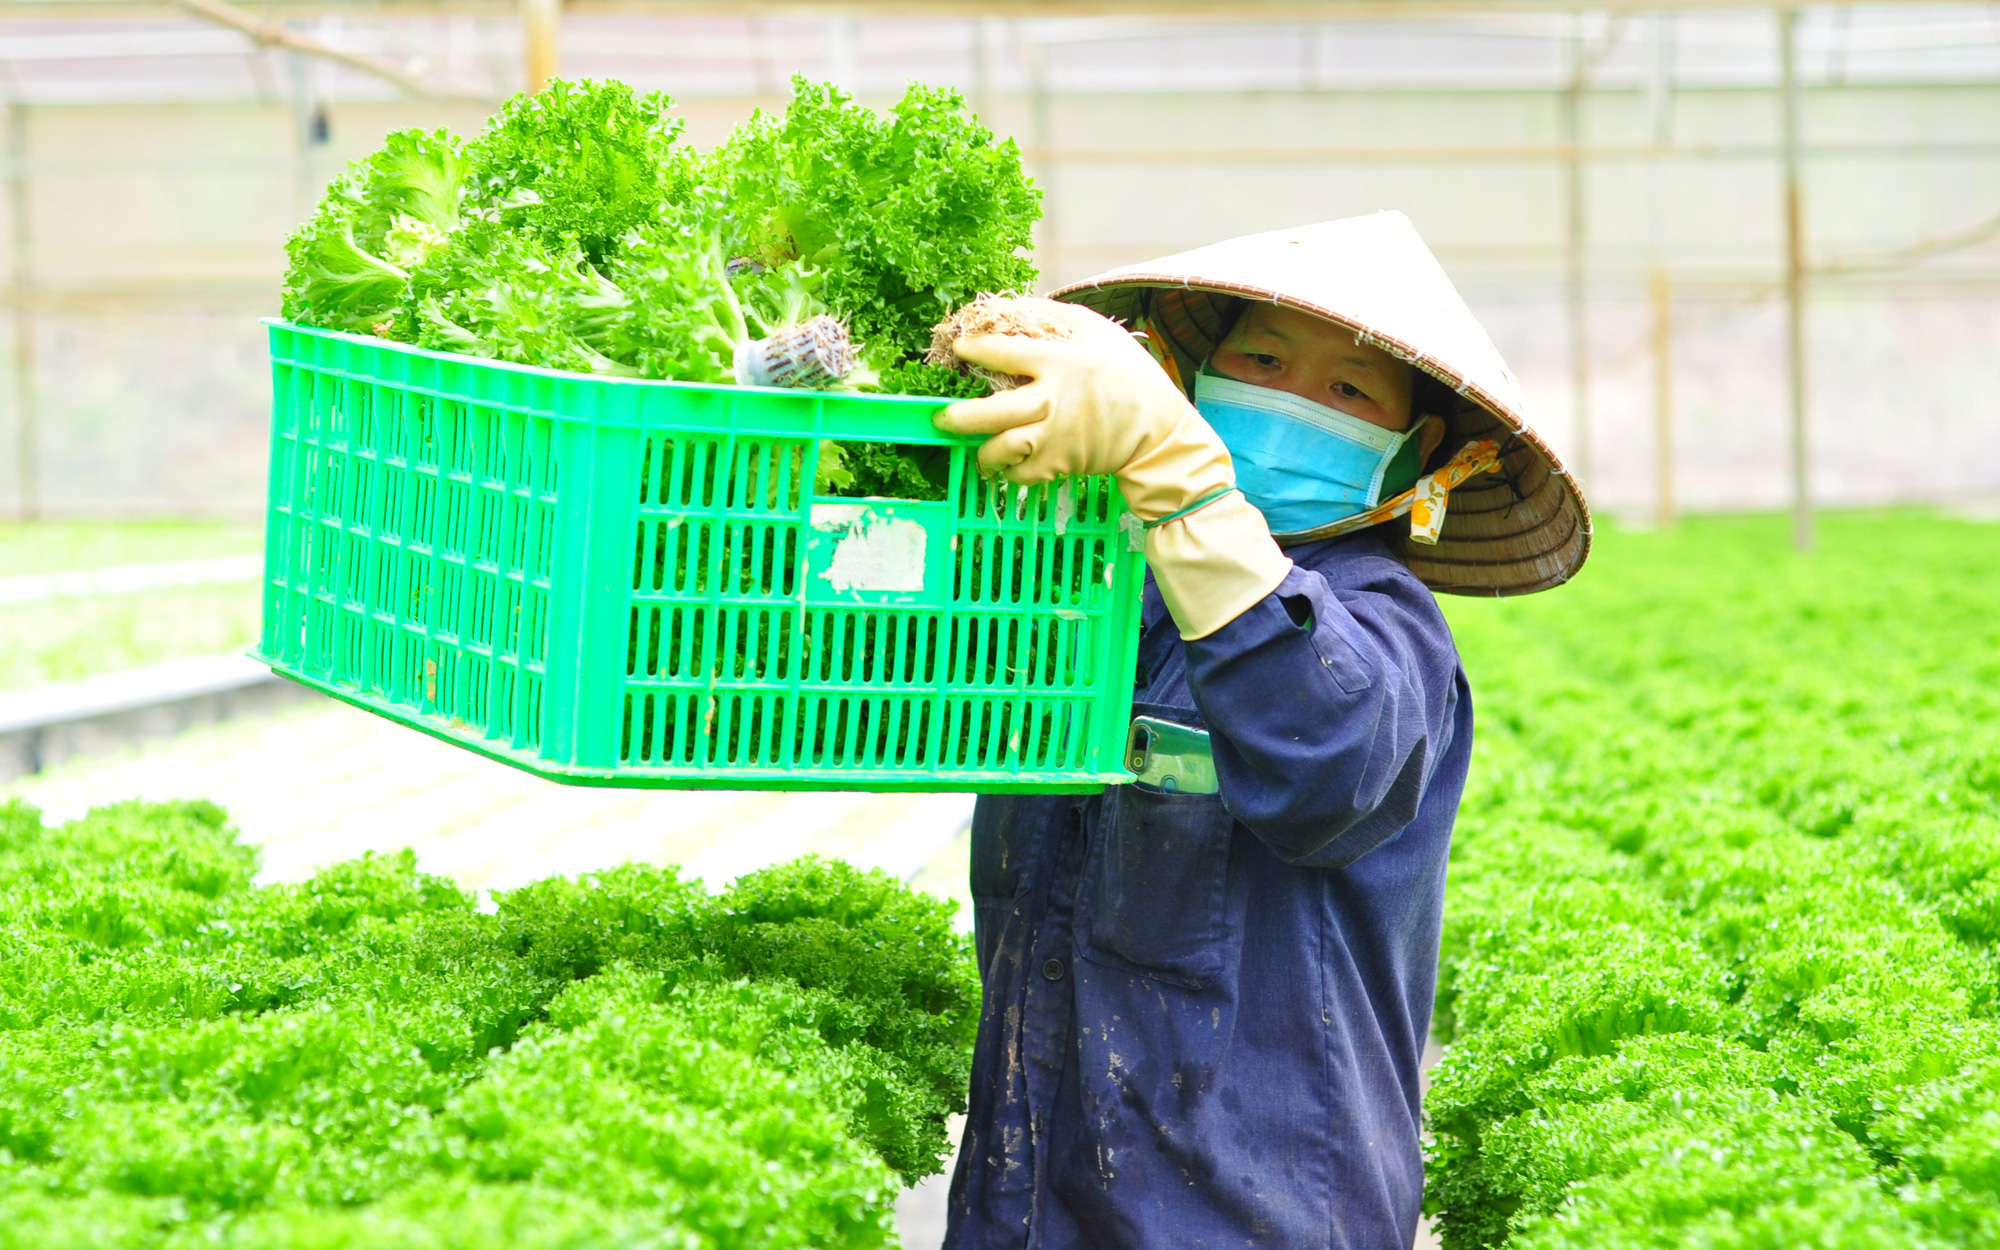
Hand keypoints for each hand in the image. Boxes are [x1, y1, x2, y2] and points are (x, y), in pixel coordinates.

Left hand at [934, 318, 1226, 523]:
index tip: (960, 349)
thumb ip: (1061, 319)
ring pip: (1000, 448)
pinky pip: (1020, 474)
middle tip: (941, 418)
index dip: (976, 350)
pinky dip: (1009, 472)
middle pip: (989, 413)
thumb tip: (1019, 307)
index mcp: (1060, 363)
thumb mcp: (1102, 334)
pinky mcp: (1060, 465)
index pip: (1004, 353)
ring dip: (982, 452)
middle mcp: (1051, 400)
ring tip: (978, 450)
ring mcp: (1054, 437)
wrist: (1161, 432)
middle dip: (957, 417)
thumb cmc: (1131, 378)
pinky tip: (1007, 466)